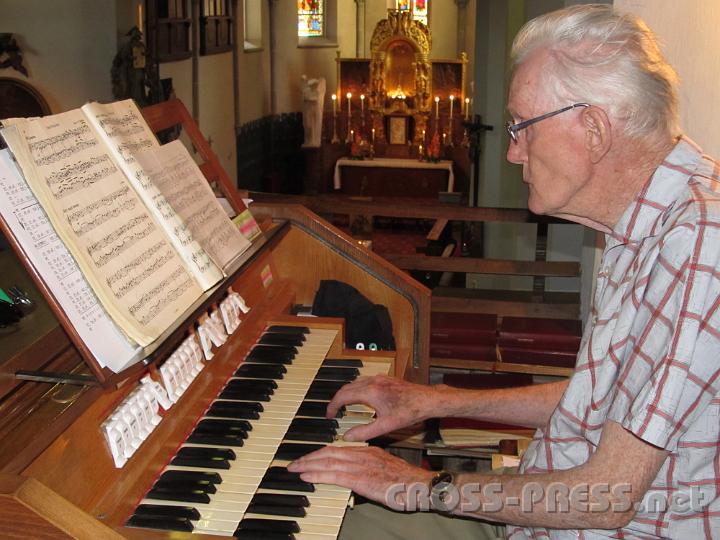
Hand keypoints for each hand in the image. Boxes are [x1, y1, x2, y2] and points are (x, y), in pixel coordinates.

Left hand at [287, 446, 434, 508]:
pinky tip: (307, 476)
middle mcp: (362, 455)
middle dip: (309, 457)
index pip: (338, 449)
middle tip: (294, 463)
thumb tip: (358, 476)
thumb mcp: (386, 470)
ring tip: (294, 468)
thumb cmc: (407, 482)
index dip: (320, 453)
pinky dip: (318, 474)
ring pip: (328, 462)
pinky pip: (334, 475)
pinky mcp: (361, 479)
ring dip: (308, 465)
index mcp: (368, 451)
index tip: (308, 457)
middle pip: (329, 453)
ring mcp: (361, 466)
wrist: (420, 485)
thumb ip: (370, 469)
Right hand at [328, 374, 441, 440]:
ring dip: (347, 393)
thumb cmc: (409, 412)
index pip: (342, 396)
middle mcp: (372, 382)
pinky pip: (365, 381)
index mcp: (370, 392)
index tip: (328, 415)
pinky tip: (362, 398)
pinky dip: (357, 389)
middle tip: (333, 412)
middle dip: (337, 400)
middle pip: (346, 388)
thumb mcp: (385, 426)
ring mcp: (379, 378)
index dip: (332, 406)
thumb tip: (348, 436)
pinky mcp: (385, 379)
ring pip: (355, 383)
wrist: (427, 400)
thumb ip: (364, 431)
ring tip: (344, 406)